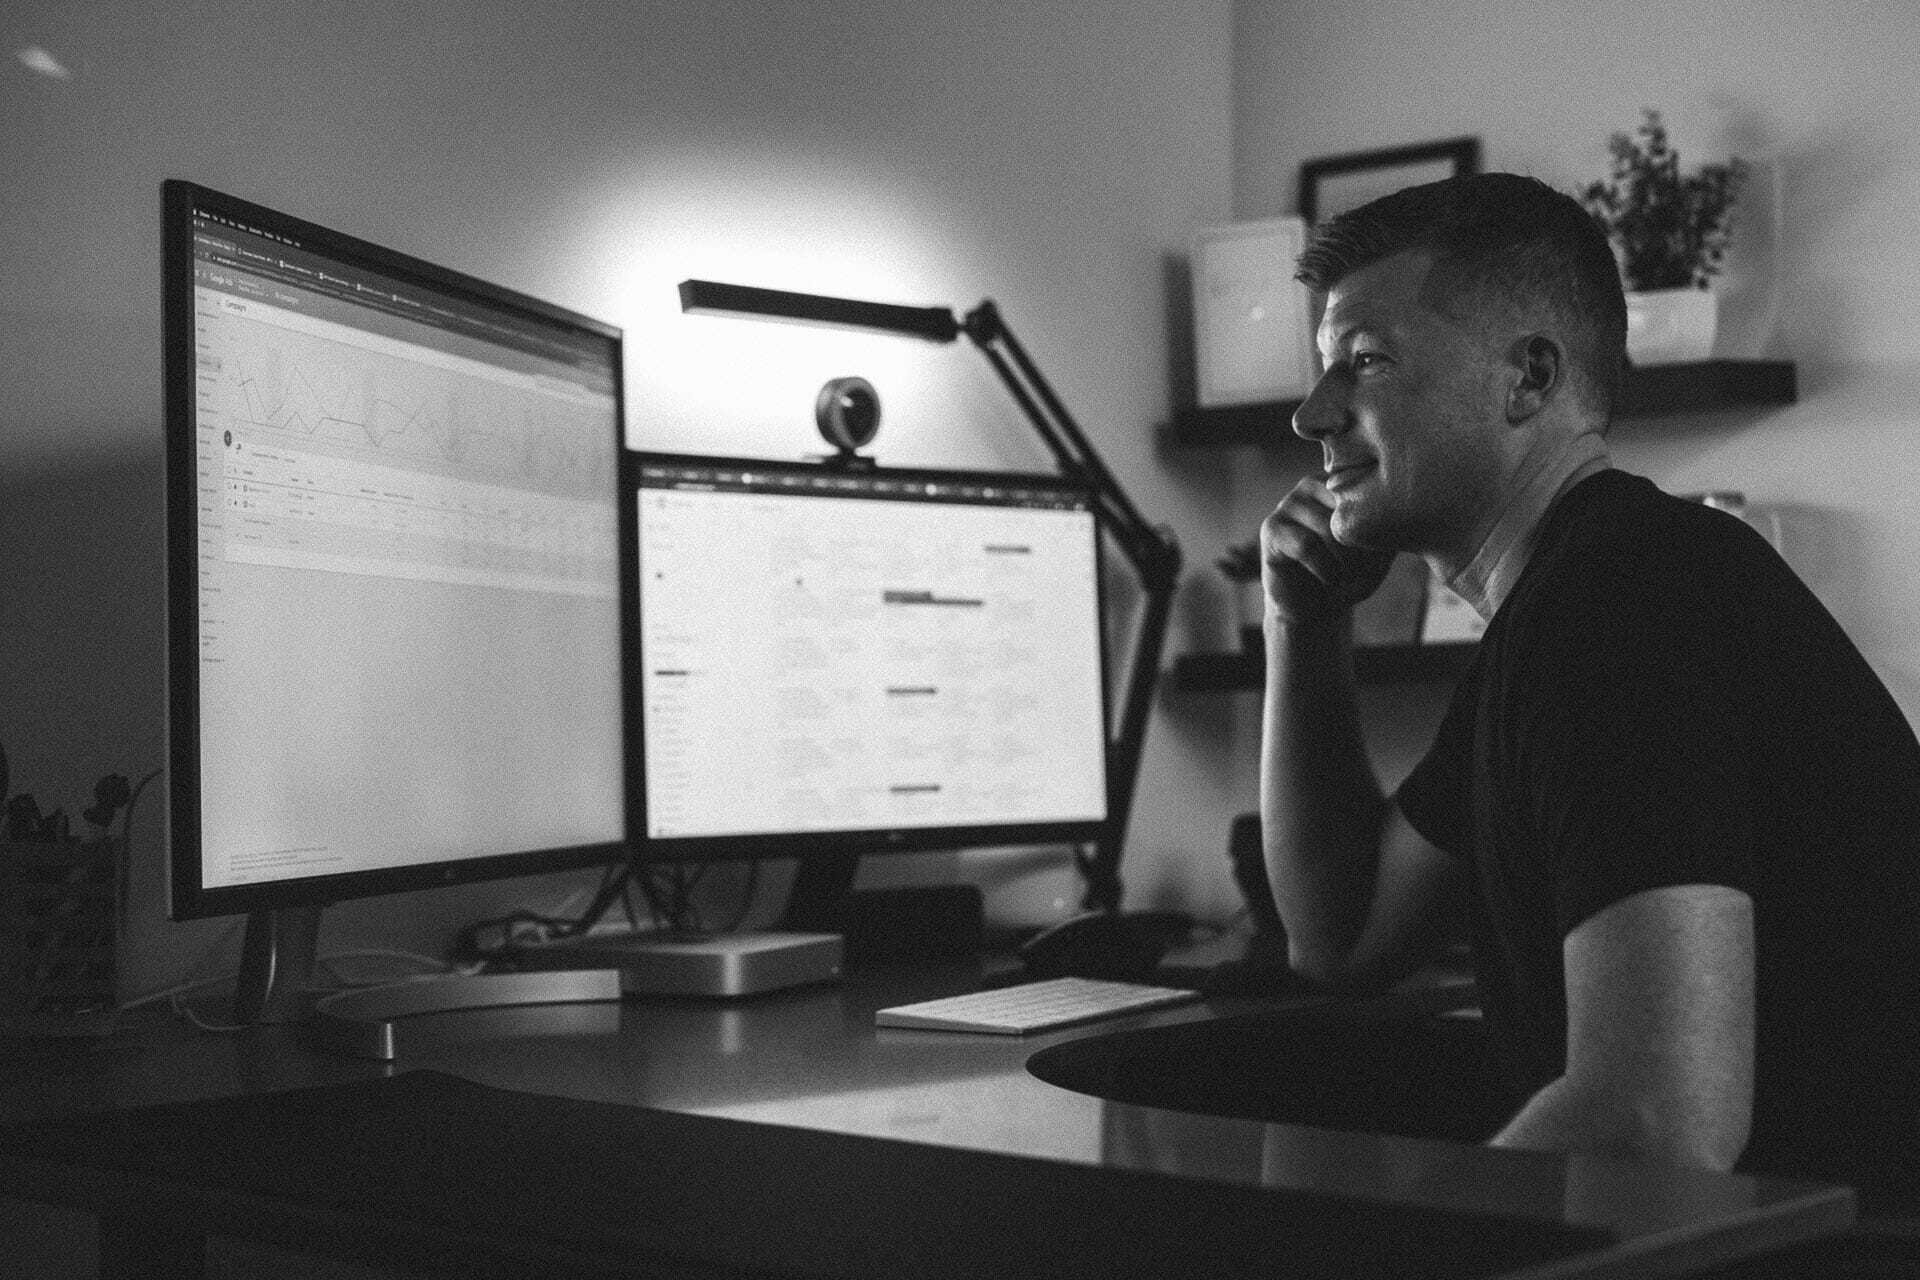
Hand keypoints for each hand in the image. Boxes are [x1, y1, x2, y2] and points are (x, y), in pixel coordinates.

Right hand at [1259, 478, 1395, 625]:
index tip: (1381, 556)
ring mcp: (1288, 503)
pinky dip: (1326, 569)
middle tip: (1364, 571)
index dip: (1379, 528)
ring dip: (1345, 560)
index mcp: (1340, 482)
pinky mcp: (1271, 528)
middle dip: (1362, 546)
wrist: (1312, 608)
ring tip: (1348, 577)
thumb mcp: (1379, 553)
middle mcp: (1312, 484)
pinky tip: (1330, 580)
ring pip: (1328, 527)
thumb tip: (1391, 515)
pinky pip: (1307, 545)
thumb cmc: (1349, 576)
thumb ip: (1384, 529)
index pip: (1368, 492)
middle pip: (1348, 509)